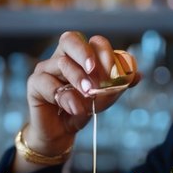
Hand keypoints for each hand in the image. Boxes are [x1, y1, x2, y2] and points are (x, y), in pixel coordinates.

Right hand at [22, 31, 140, 156]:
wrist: (62, 133)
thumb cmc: (82, 109)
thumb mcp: (104, 98)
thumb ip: (118, 85)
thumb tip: (138, 75)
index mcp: (80, 57)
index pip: (91, 42)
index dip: (103, 51)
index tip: (112, 69)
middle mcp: (61, 58)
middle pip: (69, 39)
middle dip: (84, 52)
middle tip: (94, 69)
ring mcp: (46, 69)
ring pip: (62, 63)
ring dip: (78, 79)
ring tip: (88, 95)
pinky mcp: (34, 84)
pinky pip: (47, 83)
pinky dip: (63, 96)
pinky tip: (72, 108)